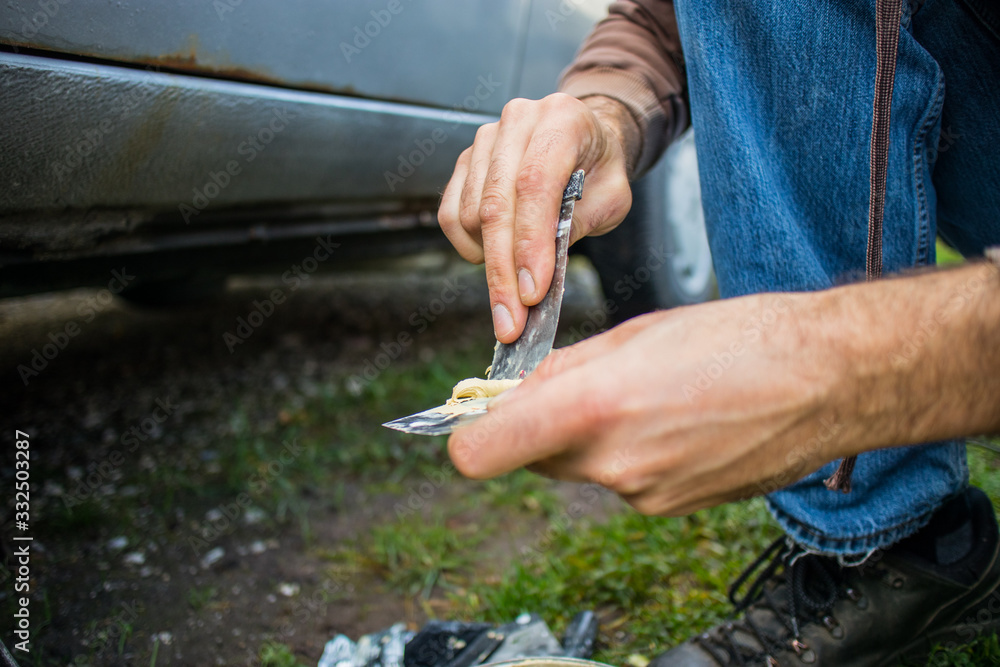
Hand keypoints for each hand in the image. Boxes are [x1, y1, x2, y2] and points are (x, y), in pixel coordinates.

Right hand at [438, 93, 635, 342]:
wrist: (585, 139)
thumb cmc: (600, 170)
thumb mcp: (613, 198)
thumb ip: (580, 225)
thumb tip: (538, 269)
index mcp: (562, 120)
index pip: (535, 184)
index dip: (530, 242)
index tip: (531, 292)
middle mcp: (518, 122)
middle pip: (496, 205)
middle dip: (503, 271)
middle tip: (510, 321)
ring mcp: (485, 139)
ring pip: (470, 215)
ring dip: (490, 261)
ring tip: (518, 277)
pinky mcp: (465, 161)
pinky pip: (450, 214)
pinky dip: (468, 246)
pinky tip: (492, 257)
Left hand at [447, 291, 849, 515]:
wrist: (827, 381)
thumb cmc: (742, 340)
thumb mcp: (636, 333)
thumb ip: (565, 369)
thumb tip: (518, 390)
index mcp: (593, 407)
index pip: (481, 453)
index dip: (469, 436)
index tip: (479, 416)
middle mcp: (613, 463)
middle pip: (533, 458)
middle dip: (543, 426)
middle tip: (580, 388)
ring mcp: (644, 494)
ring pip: (583, 467)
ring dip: (595, 438)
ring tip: (650, 396)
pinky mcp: (671, 508)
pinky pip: (625, 480)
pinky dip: (635, 454)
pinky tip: (677, 421)